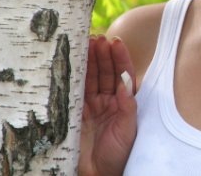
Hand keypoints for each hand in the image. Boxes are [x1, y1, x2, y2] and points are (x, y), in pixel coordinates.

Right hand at [79, 36, 137, 175]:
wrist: (99, 175)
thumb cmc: (119, 154)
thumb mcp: (128, 130)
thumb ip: (127, 106)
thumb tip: (126, 82)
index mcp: (123, 102)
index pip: (122, 74)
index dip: (119, 57)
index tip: (116, 42)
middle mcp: (107, 100)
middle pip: (105, 72)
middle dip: (102, 54)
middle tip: (98, 38)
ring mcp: (90, 105)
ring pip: (90, 78)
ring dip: (89, 60)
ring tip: (86, 42)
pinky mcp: (74, 113)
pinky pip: (74, 91)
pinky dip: (74, 76)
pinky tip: (72, 62)